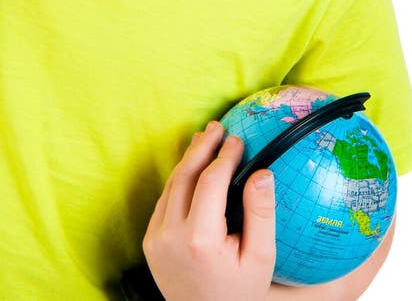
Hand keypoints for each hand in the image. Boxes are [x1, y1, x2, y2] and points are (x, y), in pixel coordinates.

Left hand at [143, 121, 275, 300]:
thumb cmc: (239, 292)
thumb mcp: (261, 258)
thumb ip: (261, 214)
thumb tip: (261, 173)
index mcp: (199, 239)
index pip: (210, 181)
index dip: (224, 155)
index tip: (238, 139)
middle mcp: (171, 236)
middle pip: (185, 176)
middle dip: (202, 147)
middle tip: (217, 126)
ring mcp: (156, 239)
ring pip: (171, 185)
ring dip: (188, 159)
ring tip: (205, 139)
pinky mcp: (150, 243)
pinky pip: (164, 201)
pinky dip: (179, 179)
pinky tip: (192, 167)